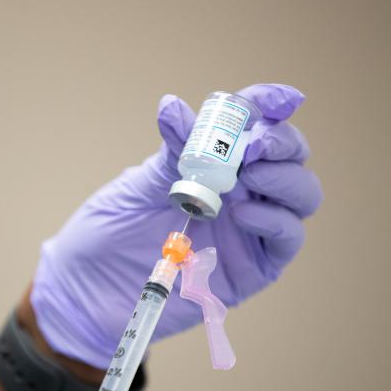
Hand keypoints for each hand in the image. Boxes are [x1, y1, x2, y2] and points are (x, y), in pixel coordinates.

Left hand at [29, 84, 322, 368]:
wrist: (88, 290)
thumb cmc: (107, 233)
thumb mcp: (137, 187)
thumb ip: (169, 154)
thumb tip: (175, 105)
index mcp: (213, 163)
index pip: (255, 125)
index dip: (270, 105)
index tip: (274, 100)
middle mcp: (241, 191)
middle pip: (289, 156)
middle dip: (281, 142)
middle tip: (254, 146)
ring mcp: (250, 230)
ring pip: (301, 194)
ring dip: (286, 178)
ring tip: (250, 176)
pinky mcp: (253, 269)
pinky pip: (286, 238)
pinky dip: (275, 220)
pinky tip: (242, 213)